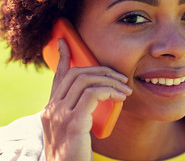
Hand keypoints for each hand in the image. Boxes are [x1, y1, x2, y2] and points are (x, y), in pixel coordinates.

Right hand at [41, 38, 131, 160]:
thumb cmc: (76, 154)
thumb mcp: (75, 130)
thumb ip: (79, 113)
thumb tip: (99, 97)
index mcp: (51, 110)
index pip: (57, 77)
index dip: (61, 57)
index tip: (64, 42)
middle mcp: (51, 110)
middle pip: (75, 74)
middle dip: (101, 70)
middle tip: (121, 77)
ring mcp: (59, 115)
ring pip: (85, 80)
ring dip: (110, 81)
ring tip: (126, 89)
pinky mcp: (72, 123)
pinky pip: (93, 94)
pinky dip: (110, 91)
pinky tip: (121, 97)